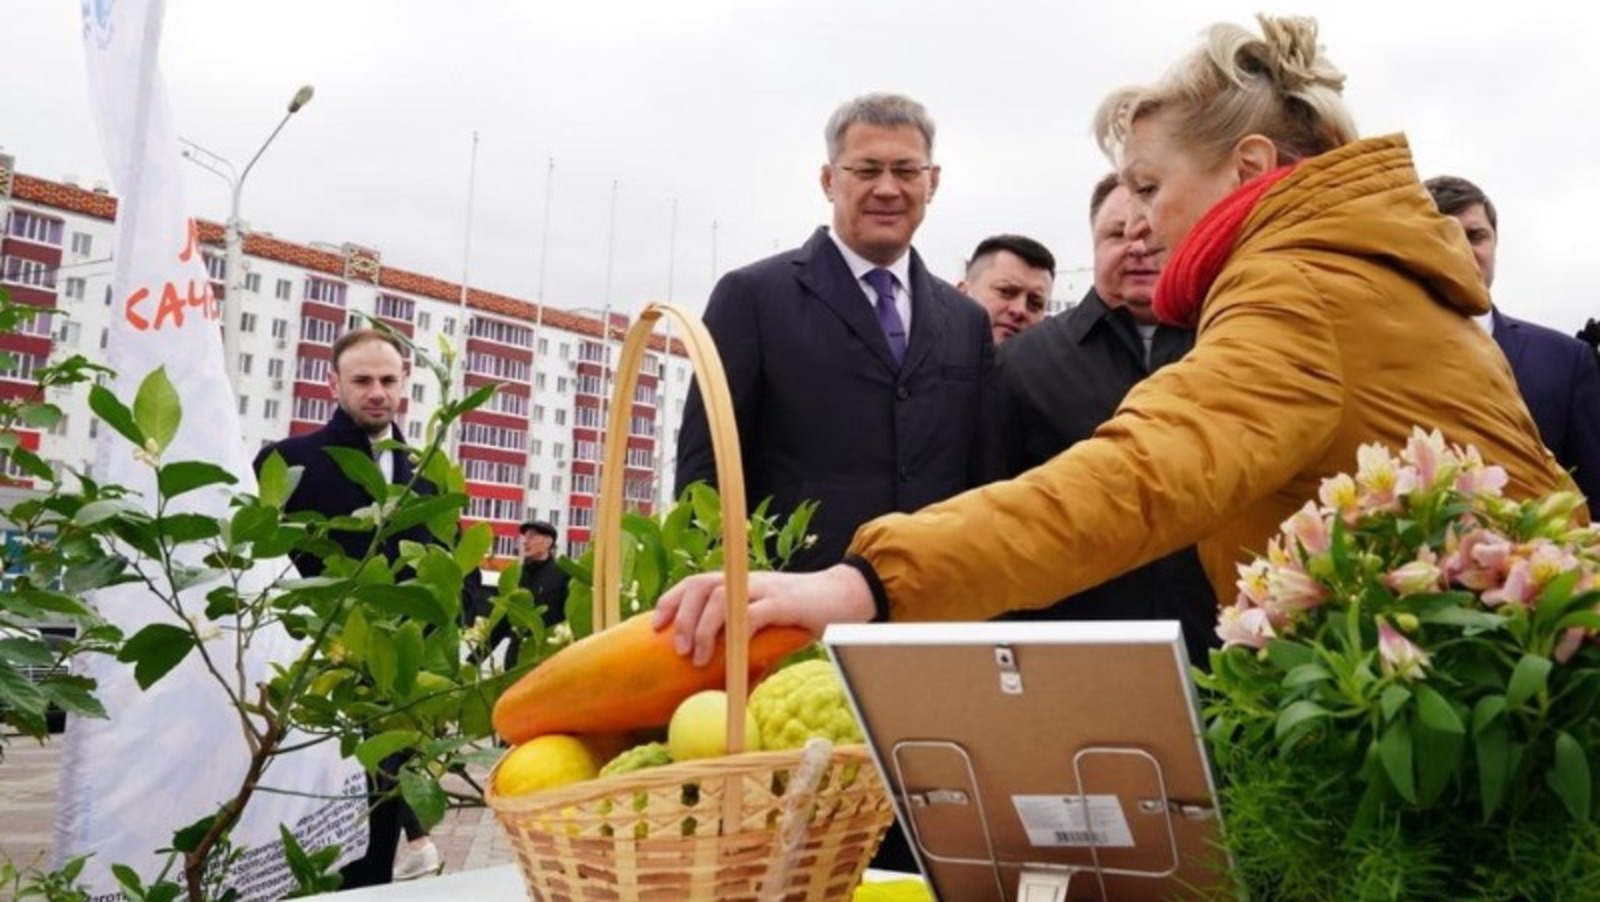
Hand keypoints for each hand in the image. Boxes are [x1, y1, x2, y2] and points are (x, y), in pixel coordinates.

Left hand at [652, 565, 875, 666]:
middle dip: (682, 616)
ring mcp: (764, 590)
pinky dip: (738, 633)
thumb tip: (721, 675)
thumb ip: (743, 638)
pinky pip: (753, 614)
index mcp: (737, 583)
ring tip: (699, 658)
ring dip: (704, 628)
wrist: (844, 596)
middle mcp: (745, 582)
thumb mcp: (766, 623)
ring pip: (721, 598)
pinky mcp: (784, 603)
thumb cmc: (801, 615)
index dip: (671, 601)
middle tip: (679, 649)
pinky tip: (733, 654)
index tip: (655, 626)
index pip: (695, 583)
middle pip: (701, 586)